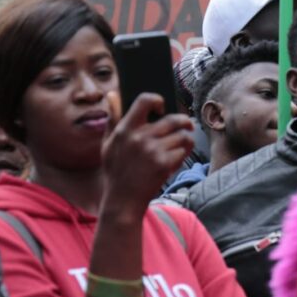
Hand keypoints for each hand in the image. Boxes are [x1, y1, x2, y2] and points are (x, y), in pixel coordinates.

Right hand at [101, 94, 193, 219]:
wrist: (123, 201)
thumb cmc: (116, 171)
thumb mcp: (108, 144)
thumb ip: (112, 118)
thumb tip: (113, 94)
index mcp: (125, 129)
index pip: (144, 101)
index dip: (157, 99)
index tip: (162, 105)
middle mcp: (140, 137)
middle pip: (173, 119)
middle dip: (184, 121)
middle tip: (187, 124)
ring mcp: (153, 150)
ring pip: (182, 135)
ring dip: (185, 139)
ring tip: (182, 144)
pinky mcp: (164, 164)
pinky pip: (182, 151)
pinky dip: (182, 155)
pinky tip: (174, 160)